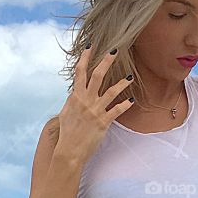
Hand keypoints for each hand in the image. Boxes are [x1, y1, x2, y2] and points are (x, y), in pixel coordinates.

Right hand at [54, 47, 134, 164]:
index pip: (80, 72)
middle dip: (106, 61)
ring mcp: (95, 111)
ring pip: (111, 91)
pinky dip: (125, 104)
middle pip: (97, 75)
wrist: (69, 150)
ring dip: (122, 83)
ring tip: (130, 76)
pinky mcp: (103, 122)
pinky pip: (117, 110)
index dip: (85, 58)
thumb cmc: (67, 134)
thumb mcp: (66, 114)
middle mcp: (85, 101)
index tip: (90, 46)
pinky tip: (131, 100)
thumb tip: (74, 94)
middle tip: (114, 50)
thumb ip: (72, 102)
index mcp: (75, 96)